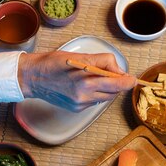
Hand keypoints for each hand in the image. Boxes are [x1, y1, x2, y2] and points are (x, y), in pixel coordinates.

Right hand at [17, 51, 136, 111]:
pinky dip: (95, 93)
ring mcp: (80, 104)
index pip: (117, 85)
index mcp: (86, 81)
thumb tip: (119, 70)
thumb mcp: (80, 56)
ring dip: (105, 89)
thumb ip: (103, 62)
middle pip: (113, 93)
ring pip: (105, 98)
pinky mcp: (77, 109)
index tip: (133, 79)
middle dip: (116, 83)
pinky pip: (94, 101)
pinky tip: (83, 86)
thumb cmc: (53, 63)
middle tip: (112, 73)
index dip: (128, 82)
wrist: (33, 77)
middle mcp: (84, 96)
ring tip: (93, 77)